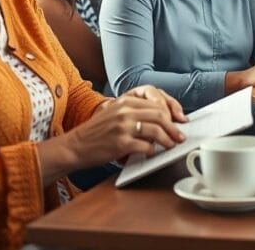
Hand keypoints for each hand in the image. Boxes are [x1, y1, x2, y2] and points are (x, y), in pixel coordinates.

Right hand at [39, 86, 186, 182]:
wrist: (75, 146)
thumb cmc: (97, 132)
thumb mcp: (114, 113)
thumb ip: (135, 112)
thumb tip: (161, 119)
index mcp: (125, 101)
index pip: (157, 105)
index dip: (171, 114)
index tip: (178, 122)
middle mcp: (125, 112)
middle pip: (160, 116)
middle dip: (173, 128)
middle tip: (179, 137)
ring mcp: (123, 127)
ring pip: (156, 130)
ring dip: (167, 140)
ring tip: (170, 145)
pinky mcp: (121, 143)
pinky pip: (146, 146)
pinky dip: (152, 151)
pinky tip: (151, 153)